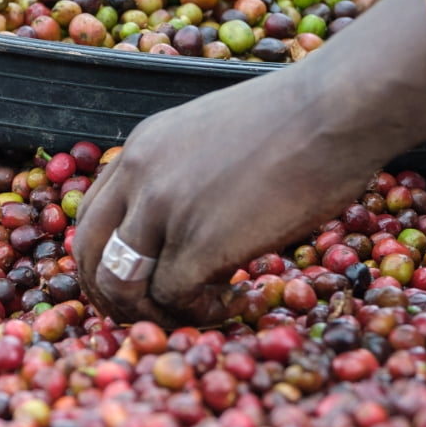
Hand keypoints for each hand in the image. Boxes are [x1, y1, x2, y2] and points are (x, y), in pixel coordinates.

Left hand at [73, 0, 425, 326]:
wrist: (336, 110)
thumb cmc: (300, 120)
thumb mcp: (215, 134)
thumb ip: (187, 171)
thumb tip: (195, 216)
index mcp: (141, 148)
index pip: (91, 217)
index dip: (104, 260)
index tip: (135, 283)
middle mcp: (140, 176)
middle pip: (89, 256)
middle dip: (111, 298)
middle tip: (153, 316)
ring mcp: (164, 209)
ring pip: (121, 286)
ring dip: (153, 314)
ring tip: (198, 311)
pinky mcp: (198, 243)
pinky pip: (173, 299)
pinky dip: (200, 313)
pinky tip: (236, 298)